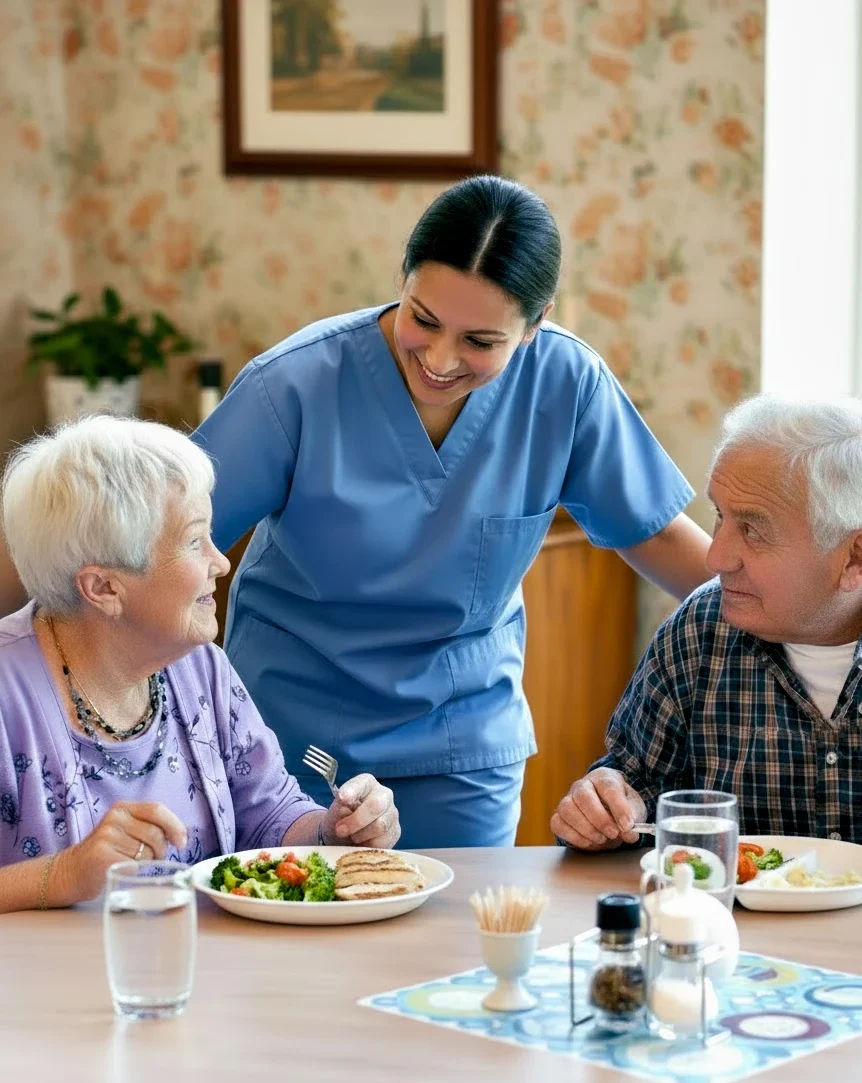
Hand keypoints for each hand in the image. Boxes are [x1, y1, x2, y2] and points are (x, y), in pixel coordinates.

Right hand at [54, 801, 187, 903]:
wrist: (71, 872)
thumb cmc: (107, 852)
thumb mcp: (125, 830)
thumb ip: (148, 826)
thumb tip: (180, 835)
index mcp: (122, 808)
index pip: (157, 810)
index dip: (175, 826)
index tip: (181, 842)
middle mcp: (114, 818)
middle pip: (156, 834)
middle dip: (162, 850)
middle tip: (154, 858)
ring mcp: (106, 837)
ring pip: (147, 852)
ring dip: (148, 862)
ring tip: (133, 863)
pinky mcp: (102, 857)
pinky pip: (135, 865)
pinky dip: (135, 871)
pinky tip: (121, 869)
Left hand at [321, 773, 399, 849]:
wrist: (347, 836)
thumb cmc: (341, 818)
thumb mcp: (335, 811)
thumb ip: (340, 808)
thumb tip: (345, 810)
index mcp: (367, 783)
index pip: (362, 783)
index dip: (352, 790)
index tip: (341, 798)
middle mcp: (384, 795)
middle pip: (376, 806)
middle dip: (356, 821)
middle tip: (340, 831)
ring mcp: (392, 813)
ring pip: (380, 826)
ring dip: (361, 835)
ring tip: (352, 837)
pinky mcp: (395, 832)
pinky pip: (384, 842)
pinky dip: (369, 846)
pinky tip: (362, 843)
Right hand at [551, 768, 646, 850]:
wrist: (609, 815)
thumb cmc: (620, 808)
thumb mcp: (634, 810)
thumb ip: (633, 819)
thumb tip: (628, 832)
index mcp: (603, 777)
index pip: (608, 786)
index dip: (618, 806)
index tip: (627, 825)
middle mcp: (582, 785)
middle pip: (583, 796)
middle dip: (599, 819)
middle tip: (613, 833)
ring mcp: (567, 799)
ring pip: (567, 809)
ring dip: (586, 828)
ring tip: (602, 839)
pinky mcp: (559, 816)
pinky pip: (558, 824)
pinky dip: (574, 836)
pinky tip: (589, 842)